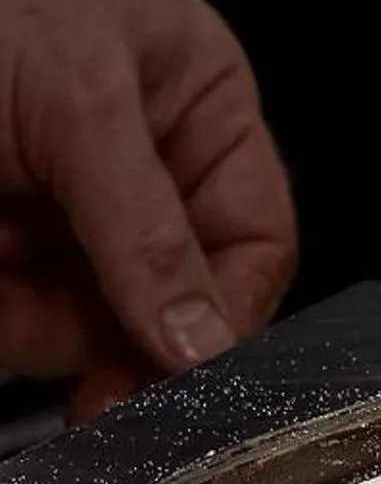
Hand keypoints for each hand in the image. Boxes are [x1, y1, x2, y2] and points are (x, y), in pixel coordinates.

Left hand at [0, 0, 295, 416]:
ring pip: (71, 323)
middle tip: (93, 385)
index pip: (253, 241)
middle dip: (113, 335)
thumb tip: (204, 336)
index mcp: (200, 110)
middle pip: (160, 302)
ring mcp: (55, 207)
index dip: (228, 315)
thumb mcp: (82, 99)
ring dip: (29, 318)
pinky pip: (12, 315)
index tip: (187, 373)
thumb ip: (145, 226)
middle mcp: (136, 168)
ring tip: (0, 249)